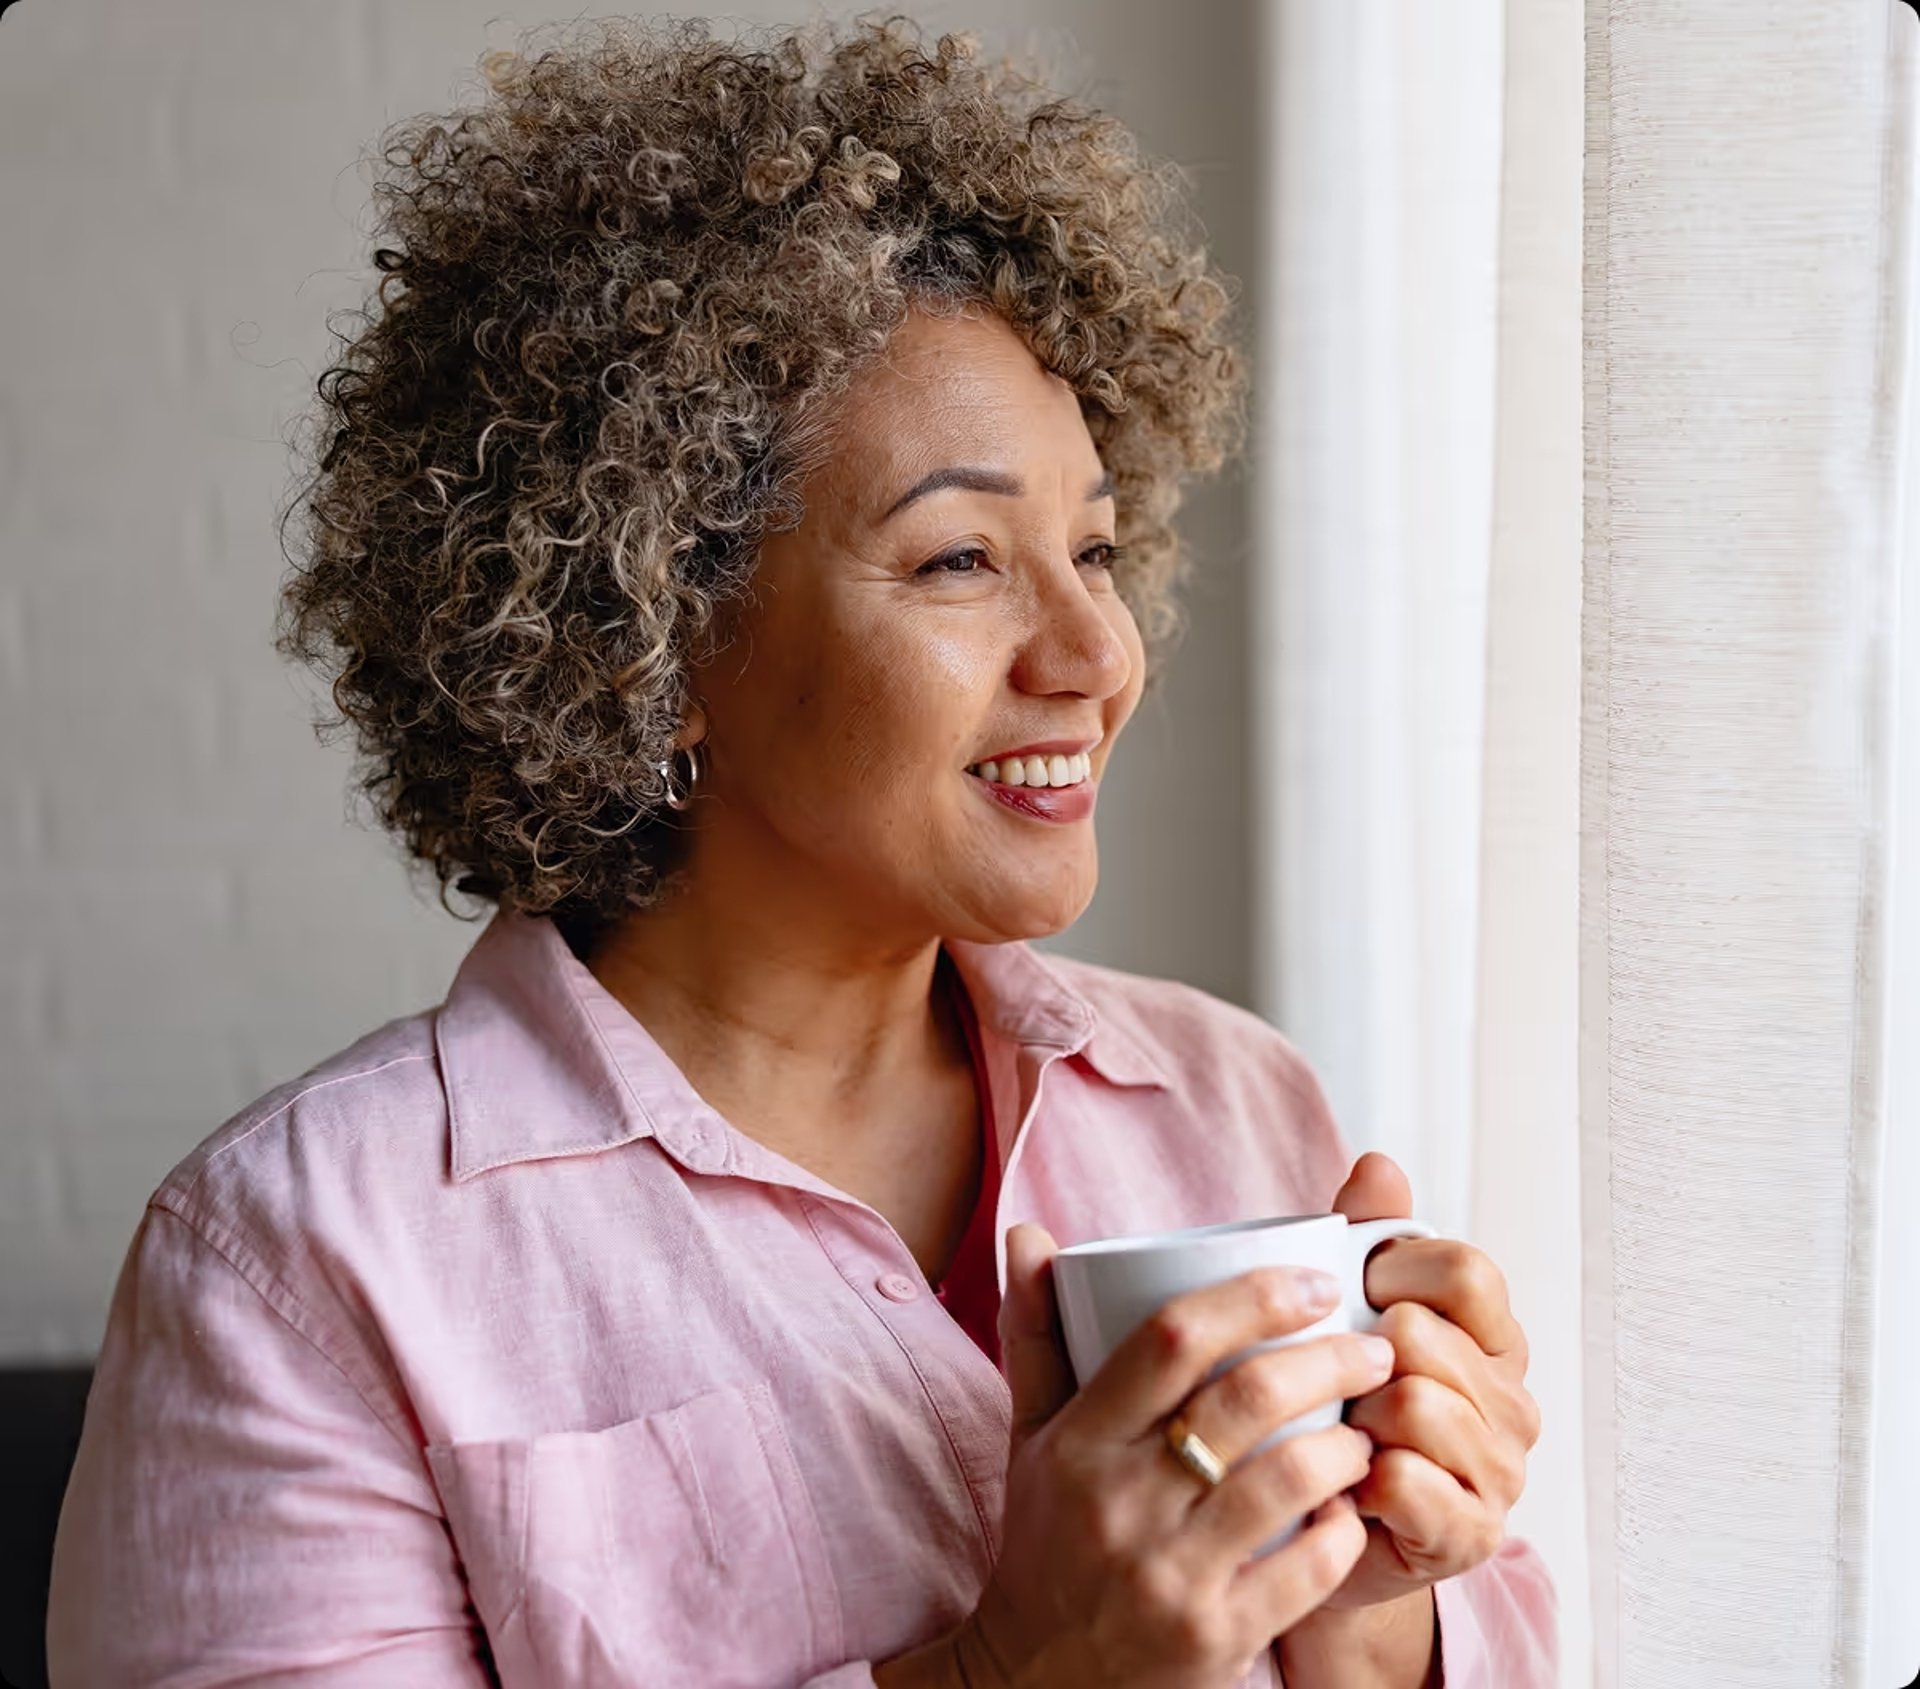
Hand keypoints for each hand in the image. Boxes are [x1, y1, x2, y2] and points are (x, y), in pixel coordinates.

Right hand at [952, 1223, 1397, 1688]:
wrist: (1036, 1679)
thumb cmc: (1047, 1538)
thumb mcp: (1031, 1435)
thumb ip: (1037, 1332)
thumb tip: (1026, 1230)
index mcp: (1080, 1439)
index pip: (1171, 1338)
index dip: (1252, 1297)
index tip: (1315, 1281)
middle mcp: (1120, 1501)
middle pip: (1245, 1399)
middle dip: (1328, 1358)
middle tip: (1374, 1347)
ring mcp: (1168, 1574)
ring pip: (1288, 1478)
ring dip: (1347, 1442)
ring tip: (1368, 1426)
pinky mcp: (1213, 1638)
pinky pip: (1305, 1569)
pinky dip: (1343, 1529)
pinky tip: (1353, 1509)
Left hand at [1312, 1152, 1541, 1612]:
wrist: (1316, 1526)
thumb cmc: (1333, 1406)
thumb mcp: (1343, 1311)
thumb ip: (1368, 1234)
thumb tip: (1378, 1163)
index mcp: (1492, 1335)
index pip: (1467, 1270)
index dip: (1394, 1272)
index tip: (1357, 1297)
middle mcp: (1512, 1401)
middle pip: (1426, 1336)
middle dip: (1359, 1357)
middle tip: (1339, 1388)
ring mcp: (1502, 1471)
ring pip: (1412, 1405)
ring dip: (1354, 1420)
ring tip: (1341, 1438)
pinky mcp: (1472, 1534)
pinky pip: (1405, 1479)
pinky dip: (1359, 1480)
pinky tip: (1348, 1487)